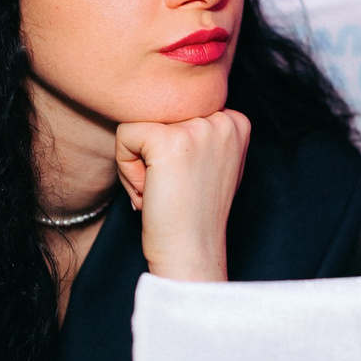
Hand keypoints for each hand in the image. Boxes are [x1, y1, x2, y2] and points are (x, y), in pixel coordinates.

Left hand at [114, 110, 249, 282]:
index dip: (172, 147)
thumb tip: (163, 107)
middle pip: (159, 114)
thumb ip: (199, 132)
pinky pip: (124, 135)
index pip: (179, 109)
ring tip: (162, 190)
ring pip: (140, 123)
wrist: (191, 253)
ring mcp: (197, 128)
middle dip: (153, 153)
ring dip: (139, 162)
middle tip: (171, 189)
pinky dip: (126, 168)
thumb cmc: (193, 214)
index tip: (186, 181)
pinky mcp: (168, 141)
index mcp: (236, 121)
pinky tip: (149, 192)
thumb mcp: (211, 163)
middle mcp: (223, 118)